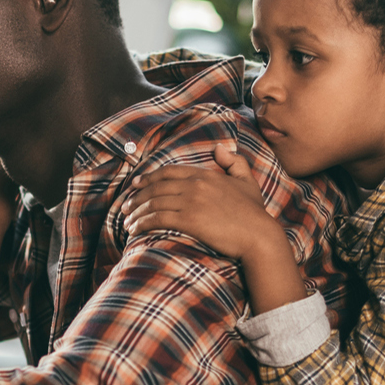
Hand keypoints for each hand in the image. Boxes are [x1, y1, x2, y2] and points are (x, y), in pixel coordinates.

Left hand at [123, 143, 285, 262]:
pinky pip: (157, 218)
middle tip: (125, 206)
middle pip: (156, 186)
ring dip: (136, 212)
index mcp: (205, 175)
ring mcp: (192, 202)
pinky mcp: (189, 220)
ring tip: (127, 221)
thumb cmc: (254, 213)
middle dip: (136, 196)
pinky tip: (134, 230)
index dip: (148, 177)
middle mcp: (196, 185)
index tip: (135, 185)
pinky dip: (142, 223)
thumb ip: (235, 162)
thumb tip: (219, 148)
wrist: (259, 236)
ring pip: (153, 202)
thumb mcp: (247, 182)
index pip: (169, 172)